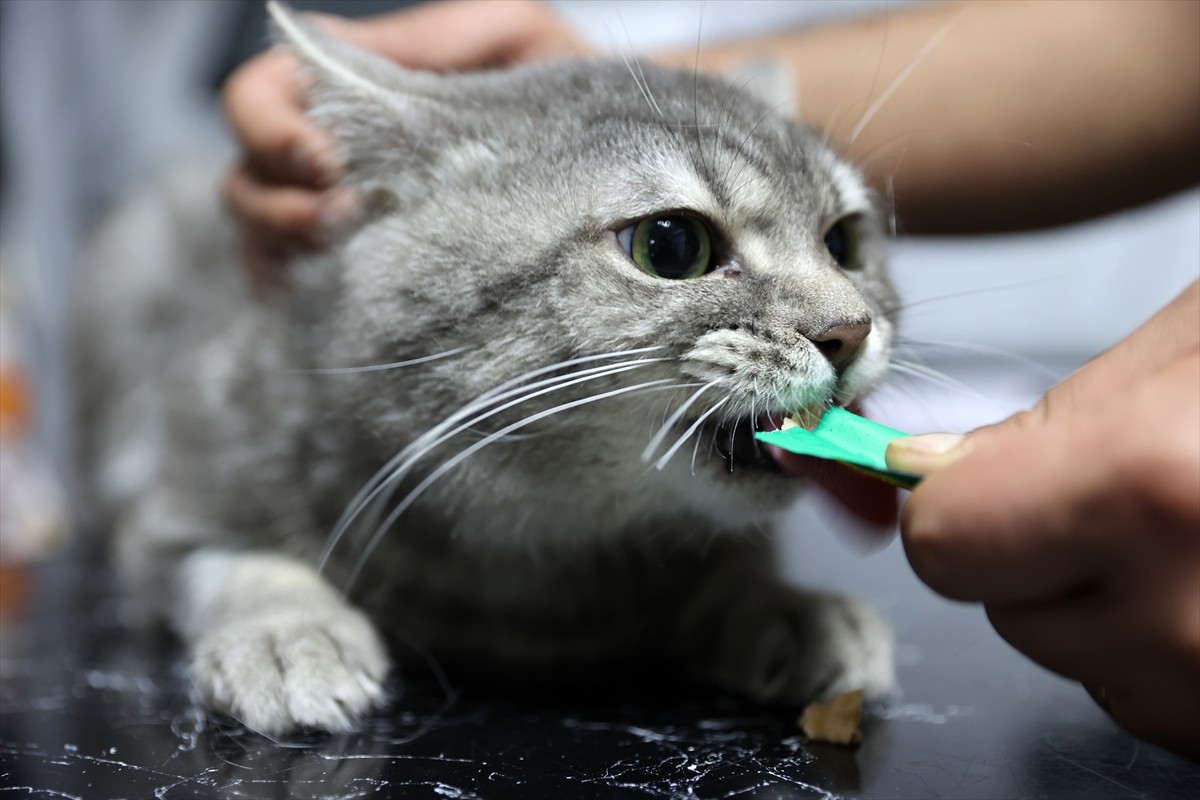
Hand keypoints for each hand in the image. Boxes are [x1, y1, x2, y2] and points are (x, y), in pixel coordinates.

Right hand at [221, 0, 587, 287]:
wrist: (621, 167)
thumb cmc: (563, 87)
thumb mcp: (509, 34)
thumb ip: (431, 37)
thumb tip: (345, 55)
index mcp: (353, 88)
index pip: (262, 94)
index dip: (271, 126)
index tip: (327, 161)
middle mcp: (333, 154)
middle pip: (245, 171)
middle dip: (275, 197)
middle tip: (343, 214)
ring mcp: (342, 217)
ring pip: (257, 230)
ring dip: (284, 241)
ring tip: (345, 248)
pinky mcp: (365, 274)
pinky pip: (296, 288)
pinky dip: (299, 290)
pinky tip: (340, 294)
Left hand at [888, 281, 1199, 758]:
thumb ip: (1057, 418)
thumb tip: (933, 469)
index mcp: (1155, 486)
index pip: (944, 542)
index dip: (951, 503)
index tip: (969, 477)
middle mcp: (1196, 619)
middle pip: (1007, 609)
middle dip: (1036, 548)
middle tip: (1126, 489)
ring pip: (1086, 666)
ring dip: (1115, 603)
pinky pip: (1165, 705)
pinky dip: (1178, 650)